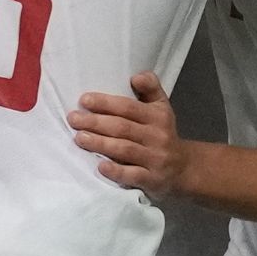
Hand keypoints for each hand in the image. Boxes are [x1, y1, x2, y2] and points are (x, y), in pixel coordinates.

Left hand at [68, 73, 183, 196]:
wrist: (184, 168)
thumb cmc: (162, 133)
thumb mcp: (162, 108)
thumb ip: (150, 88)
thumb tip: (136, 76)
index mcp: (158, 116)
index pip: (129, 107)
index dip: (106, 103)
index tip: (84, 100)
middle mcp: (157, 136)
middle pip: (123, 127)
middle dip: (96, 122)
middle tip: (73, 119)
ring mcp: (155, 159)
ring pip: (125, 149)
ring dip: (100, 143)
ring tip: (79, 138)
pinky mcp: (152, 179)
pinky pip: (133, 175)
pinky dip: (116, 171)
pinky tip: (100, 166)